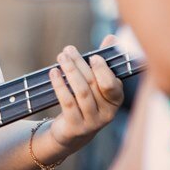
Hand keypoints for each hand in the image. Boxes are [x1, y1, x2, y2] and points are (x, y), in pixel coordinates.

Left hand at [45, 34, 124, 152]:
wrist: (73, 133)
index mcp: (115, 100)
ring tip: (61, 57)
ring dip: (70, 71)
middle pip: (93, 84)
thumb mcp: (96, 83)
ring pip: (81, 92)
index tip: (93, 55)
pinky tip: (53, 72)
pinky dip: (60, 85)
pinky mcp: (76, 126)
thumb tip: (112, 37)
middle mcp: (107, 113)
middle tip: (68, 50)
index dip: (103, 70)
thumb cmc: (87, 101)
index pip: (113, 85)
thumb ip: (104, 61)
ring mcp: (92, 122)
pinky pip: (67, 102)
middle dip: (80, 64)